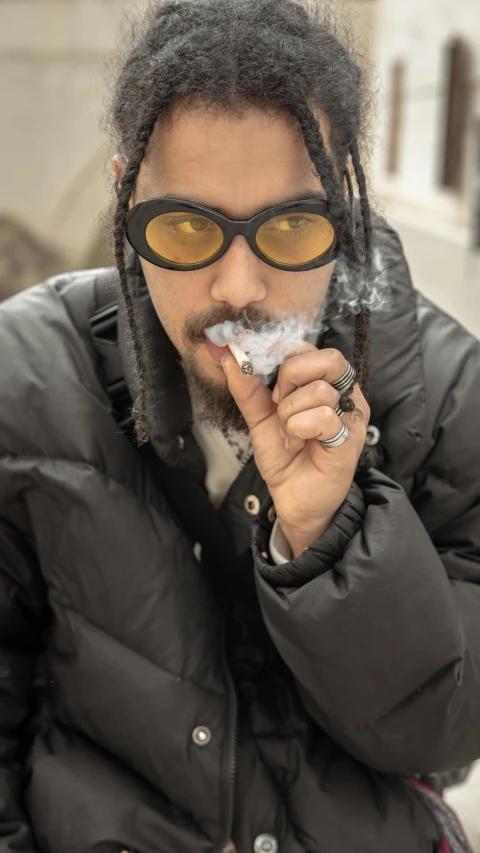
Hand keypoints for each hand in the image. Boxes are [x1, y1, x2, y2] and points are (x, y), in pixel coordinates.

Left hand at [222, 344, 369, 557]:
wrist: (292, 499)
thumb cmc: (285, 457)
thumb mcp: (260, 417)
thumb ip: (247, 388)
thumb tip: (230, 358)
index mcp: (327, 382)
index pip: (311, 347)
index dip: (283, 354)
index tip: (263, 375)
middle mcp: (346, 394)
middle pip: (327, 358)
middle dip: (290, 379)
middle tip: (278, 404)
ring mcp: (352, 417)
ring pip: (319, 391)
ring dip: (290, 414)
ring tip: (290, 433)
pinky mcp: (351, 440)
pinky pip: (324, 418)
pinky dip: (299, 430)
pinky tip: (298, 444)